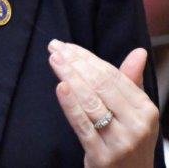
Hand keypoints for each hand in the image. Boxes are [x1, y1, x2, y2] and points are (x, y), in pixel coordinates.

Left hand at [48, 39, 159, 166]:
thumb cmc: (128, 138)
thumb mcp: (135, 112)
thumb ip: (131, 81)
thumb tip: (139, 52)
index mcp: (146, 110)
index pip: (113, 76)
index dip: (88, 58)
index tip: (67, 46)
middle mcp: (137, 125)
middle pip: (100, 85)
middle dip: (75, 63)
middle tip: (54, 47)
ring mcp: (120, 141)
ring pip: (91, 102)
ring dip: (69, 77)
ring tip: (54, 60)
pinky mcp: (102, 155)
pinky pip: (83, 125)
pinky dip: (70, 105)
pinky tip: (60, 87)